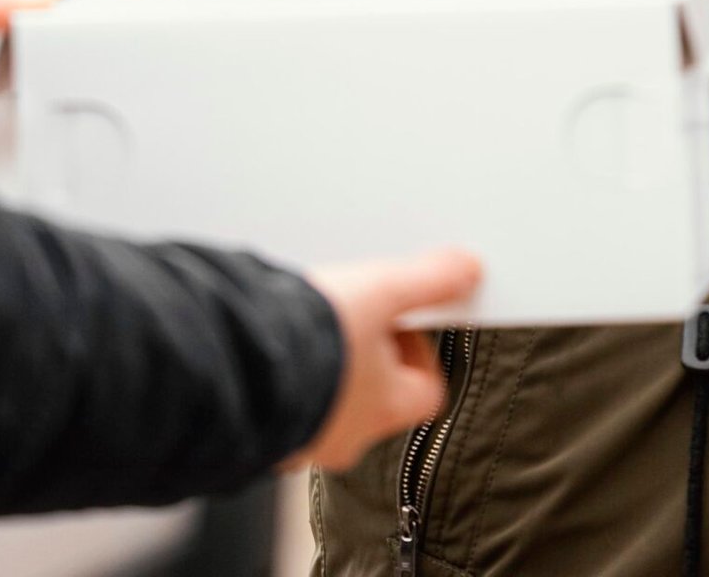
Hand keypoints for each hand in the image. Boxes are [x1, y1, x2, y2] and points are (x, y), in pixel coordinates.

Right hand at [290, 251, 483, 471]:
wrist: (239, 362)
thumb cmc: (314, 338)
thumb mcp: (382, 291)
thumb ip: (429, 281)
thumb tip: (469, 269)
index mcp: (386, 407)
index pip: (427, 390)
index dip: (420, 349)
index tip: (402, 318)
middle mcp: (348, 434)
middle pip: (377, 396)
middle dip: (368, 356)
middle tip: (353, 317)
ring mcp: (306, 439)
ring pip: (332, 403)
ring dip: (329, 369)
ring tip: (311, 326)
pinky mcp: (268, 432)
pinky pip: (291, 407)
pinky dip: (292, 381)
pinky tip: (279, 346)